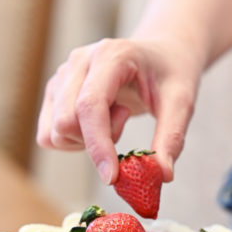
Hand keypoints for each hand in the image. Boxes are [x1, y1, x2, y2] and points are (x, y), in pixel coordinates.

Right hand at [36, 36, 202, 183]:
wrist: (161, 54)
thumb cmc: (172, 73)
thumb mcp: (182, 102)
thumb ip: (172, 137)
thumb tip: (162, 176)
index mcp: (110, 56)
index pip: (90, 106)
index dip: (98, 145)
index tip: (113, 177)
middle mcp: (78, 61)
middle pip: (66, 122)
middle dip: (97, 141)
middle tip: (124, 120)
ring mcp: (62, 75)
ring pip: (55, 131)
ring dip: (86, 141)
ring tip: (115, 116)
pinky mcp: (55, 92)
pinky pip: (49, 134)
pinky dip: (73, 141)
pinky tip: (99, 121)